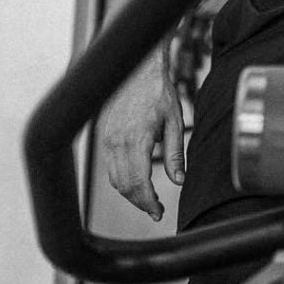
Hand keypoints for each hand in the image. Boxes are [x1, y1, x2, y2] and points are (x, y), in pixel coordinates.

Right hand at [102, 58, 185, 221]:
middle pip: (124, 186)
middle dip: (140, 202)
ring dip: (130, 194)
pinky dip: (122, 180)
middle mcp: (118, 142)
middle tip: (156, 211)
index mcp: (137, 139)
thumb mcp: (175, 122)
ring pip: (114, 179)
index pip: (139, 182)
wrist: (138, 70)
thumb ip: (176, 154)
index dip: (148, 202)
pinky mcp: (105, 137)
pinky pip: (110, 167)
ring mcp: (108, 140)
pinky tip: (136, 182)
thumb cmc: (159, 92)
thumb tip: (178, 181)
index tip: (158, 212)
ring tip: (148, 200)